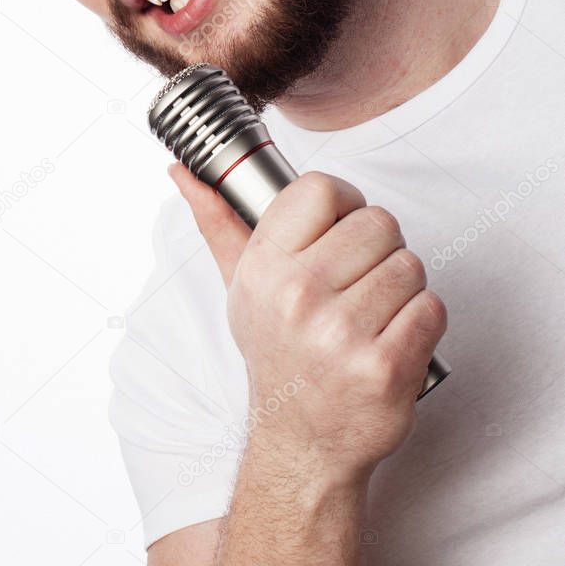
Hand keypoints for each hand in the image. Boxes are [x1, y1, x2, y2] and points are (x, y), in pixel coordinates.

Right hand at [168, 164, 447, 481]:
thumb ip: (218, 223)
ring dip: (403, 288)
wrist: (301, 443)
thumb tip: (184, 173)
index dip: (345, 204)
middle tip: (359, 282)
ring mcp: (341, 334)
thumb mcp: (241, 287)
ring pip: (410, 265)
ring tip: (374, 314)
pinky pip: (431, 308)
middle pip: (378, 223)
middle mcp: (297, 297)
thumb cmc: (277, 353)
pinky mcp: (384, 368)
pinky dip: (422, 322)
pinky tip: (393, 339)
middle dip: (380, 249)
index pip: (322, 188)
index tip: (343, 228)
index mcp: (264, 268)